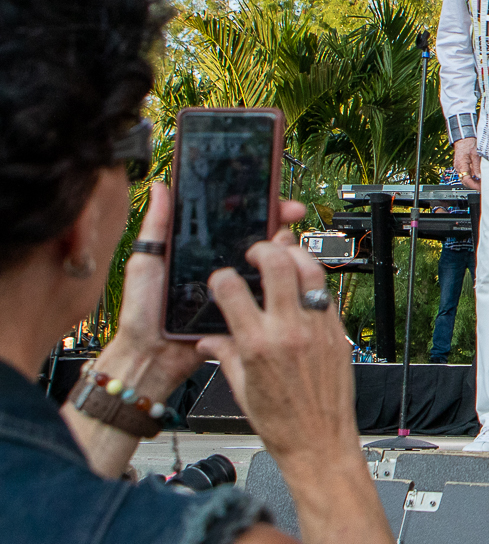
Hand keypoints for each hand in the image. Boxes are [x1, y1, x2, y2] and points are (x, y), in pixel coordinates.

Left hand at [99, 184, 309, 401]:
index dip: (250, 208)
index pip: (230, 224)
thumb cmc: (142, 311)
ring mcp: (234, 289)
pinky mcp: (242, 310)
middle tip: (291, 213)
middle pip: (254, 240)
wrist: (150, 355)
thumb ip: (156, 226)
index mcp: (199, 253)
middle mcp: (219, 268)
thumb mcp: (146, 261)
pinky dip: (278, 284)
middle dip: (276, 223)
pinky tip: (286, 272)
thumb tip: (160, 187)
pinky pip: (263, 295)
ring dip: (281, 252)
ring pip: (264, 266)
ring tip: (288, 240)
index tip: (268, 197)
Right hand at [197, 239, 357, 469]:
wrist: (320, 442)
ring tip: (283, 257)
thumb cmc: (281, 423)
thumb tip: (208, 339)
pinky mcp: (338, 334)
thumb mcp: (241, 388)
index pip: (232, 289)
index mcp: (258, 344)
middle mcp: (289, 331)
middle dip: (263, 249)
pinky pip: (326, 296)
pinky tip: (302, 288)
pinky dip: (313, 284)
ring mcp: (318, 329)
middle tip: (256, 252)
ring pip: (311, 271)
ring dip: (295, 255)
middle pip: (277, 265)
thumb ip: (225, 355)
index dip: (222, 277)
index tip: (222, 279)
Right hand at [453, 136, 480, 189]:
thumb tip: (480, 176)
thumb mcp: (476, 154)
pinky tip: (479, 177)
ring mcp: (459, 166)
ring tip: (483, 182)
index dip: (474, 186)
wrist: (463, 137)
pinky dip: (473, 177)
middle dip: (474, 185)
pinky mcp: (462, 165)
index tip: (481, 188)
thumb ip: (477, 166)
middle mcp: (459, 167)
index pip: (466, 180)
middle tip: (484, 187)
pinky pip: (466, 174)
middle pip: (465, 181)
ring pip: (466, 178)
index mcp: (461, 164)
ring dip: (474, 182)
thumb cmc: (469, 143)